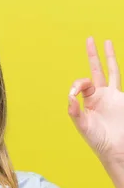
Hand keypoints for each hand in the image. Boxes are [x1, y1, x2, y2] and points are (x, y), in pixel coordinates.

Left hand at [68, 37, 123, 163]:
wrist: (116, 148)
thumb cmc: (98, 140)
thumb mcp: (83, 126)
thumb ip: (75, 112)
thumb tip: (69, 97)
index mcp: (87, 101)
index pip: (81, 84)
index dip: (77, 84)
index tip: (74, 94)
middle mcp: (99, 96)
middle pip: (95, 70)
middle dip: (93, 55)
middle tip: (90, 39)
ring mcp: (112, 95)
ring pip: (111, 71)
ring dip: (108, 57)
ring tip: (107, 42)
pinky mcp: (122, 98)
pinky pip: (119, 79)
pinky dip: (116, 69)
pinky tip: (115, 59)